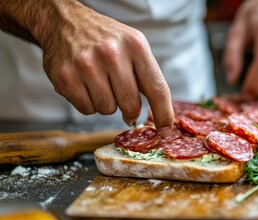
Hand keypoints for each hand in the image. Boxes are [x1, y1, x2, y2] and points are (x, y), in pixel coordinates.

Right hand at [29, 1, 172, 133]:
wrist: (66, 22)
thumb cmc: (107, 40)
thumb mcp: (134, 47)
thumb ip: (147, 77)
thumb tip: (159, 117)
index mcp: (136, 46)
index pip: (157, 89)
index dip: (164, 114)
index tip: (165, 131)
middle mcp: (112, 54)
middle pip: (131, 105)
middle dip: (129, 109)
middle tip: (121, 96)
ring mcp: (86, 65)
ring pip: (107, 110)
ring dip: (106, 103)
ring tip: (99, 82)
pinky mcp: (65, 76)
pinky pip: (86, 109)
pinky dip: (88, 103)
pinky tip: (84, 84)